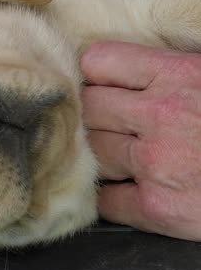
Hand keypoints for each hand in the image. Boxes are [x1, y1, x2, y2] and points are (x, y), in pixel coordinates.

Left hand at [80, 41, 200, 240]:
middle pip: (88, 108)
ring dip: (101, 157)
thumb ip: (172, 74)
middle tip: (111, 126)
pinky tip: (129, 192)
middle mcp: (161, 115)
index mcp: (180, 75)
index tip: (103, 86)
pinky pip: (105, 200)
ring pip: (91, 152)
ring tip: (124, 159)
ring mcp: (156, 163)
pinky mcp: (158, 207)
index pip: (99, 62)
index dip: (96, 76)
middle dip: (95, 117)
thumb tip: (130, 72)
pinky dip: (112, 198)